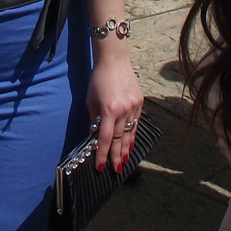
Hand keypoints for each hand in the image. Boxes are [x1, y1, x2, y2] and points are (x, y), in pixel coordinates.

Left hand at [86, 53, 143, 172]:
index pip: (104, 138)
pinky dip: (132, 135)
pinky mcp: (140, 103)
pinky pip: (136, 124)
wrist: (115, 60)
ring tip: (124, 162)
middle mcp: (123, 110)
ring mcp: (134, 107)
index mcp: (109, 109)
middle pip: (119, 139)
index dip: (102, 155)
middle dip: (116, 156)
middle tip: (115, 170)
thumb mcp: (90, 99)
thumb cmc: (98, 79)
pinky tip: (130, 145)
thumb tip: (95, 136)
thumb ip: (94, 119)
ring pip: (129, 133)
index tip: (100, 167)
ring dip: (126, 149)